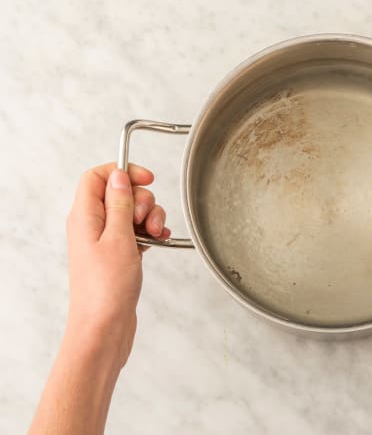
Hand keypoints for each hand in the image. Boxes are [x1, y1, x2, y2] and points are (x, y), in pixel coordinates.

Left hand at [65, 163, 168, 366]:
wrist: (104, 328)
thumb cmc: (106, 290)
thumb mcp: (119, 238)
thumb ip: (119, 203)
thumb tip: (119, 176)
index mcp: (84, 217)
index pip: (97, 177)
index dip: (123, 172)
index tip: (146, 178)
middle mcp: (91, 226)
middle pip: (119, 192)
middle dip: (143, 199)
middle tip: (147, 219)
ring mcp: (104, 240)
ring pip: (131, 212)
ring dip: (150, 217)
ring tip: (156, 234)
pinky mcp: (117, 254)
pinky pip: (137, 231)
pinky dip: (151, 232)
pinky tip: (159, 241)